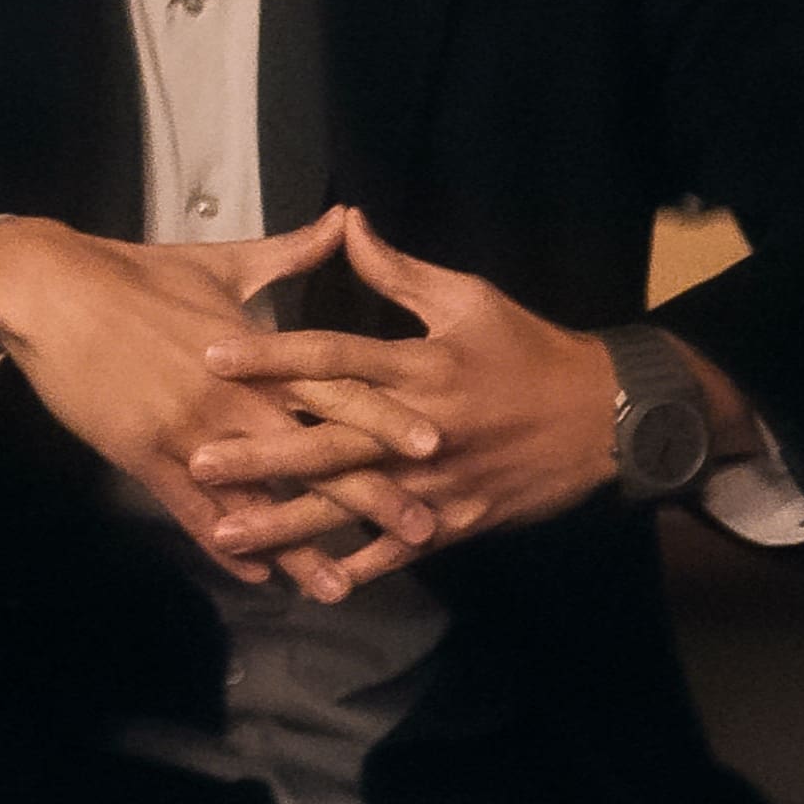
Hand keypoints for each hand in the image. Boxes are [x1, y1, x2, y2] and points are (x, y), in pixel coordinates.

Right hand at [0, 206, 445, 601]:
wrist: (51, 292)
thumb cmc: (136, 273)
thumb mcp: (221, 260)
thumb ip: (292, 252)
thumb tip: (346, 219)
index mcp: (256, 350)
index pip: (335, 388)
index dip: (387, 419)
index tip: (437, 446)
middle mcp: (231, 395)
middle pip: (314, 453)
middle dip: (369, 495)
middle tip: (422, 530)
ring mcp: (188, 431)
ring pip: (258, 498)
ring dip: (302, 545)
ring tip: (344, 586)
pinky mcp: (143, 455)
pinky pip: (192, 511)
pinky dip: (227, 543)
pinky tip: (258, 573)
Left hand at [183, 212, 659, 581]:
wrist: (607, 418)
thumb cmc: (530, 350)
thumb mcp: (469, 298)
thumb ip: (399, 271)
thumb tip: (346, 221)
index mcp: (420, 366)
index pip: (332, 357)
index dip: (270, 356)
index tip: (210, 356)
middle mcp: (419, 428)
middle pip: (327, 442)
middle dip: (259, 455)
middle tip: (196, 461)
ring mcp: (436, 482)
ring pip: (350, 506)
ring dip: (286, 523)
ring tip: (225, 532)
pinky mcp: (455, 520)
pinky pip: (398, 549)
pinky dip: (355, 567)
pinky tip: (307, 582)